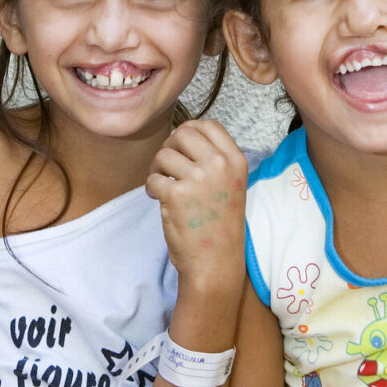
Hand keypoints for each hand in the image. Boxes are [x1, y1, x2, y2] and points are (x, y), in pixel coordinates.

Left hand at [145, 120, 247, 290]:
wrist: (215, 261)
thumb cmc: (220, 223)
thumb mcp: (231, 183)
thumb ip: (214, 158)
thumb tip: (182, 134)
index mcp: (235, 160)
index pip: (209, 125)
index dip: (190, 129)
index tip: (181, 144)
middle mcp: (219, 165)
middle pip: (183, 134)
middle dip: (169, 147)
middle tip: (167, 166)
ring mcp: (198, 179)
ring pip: (164, 154)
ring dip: (157, 169)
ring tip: (163, 185)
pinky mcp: (176, 194)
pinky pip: (153, 178)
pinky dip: (151, 188)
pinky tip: (159, 199)